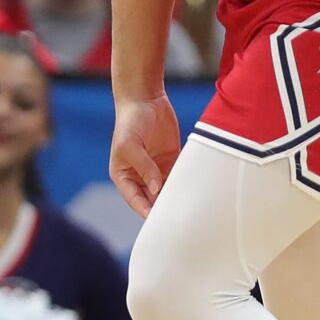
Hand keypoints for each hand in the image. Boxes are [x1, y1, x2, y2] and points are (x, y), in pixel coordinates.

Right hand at [110, 91, 181, 216]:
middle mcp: (140, 175)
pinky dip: (185, 184)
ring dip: (176, 197)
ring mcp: (156, 168)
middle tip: (178, 218)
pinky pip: (179, 177)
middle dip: (163, 208)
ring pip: (167, 190)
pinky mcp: (170, 160)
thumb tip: (156, 189)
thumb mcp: (130, 145)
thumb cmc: (129, 121)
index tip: (159, 221)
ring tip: (189, 207)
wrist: (144, 99)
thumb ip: (144, 167)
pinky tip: (195, 191)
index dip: (146, 211)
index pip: (135, 200)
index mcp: (124, 175)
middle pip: (152, 199)